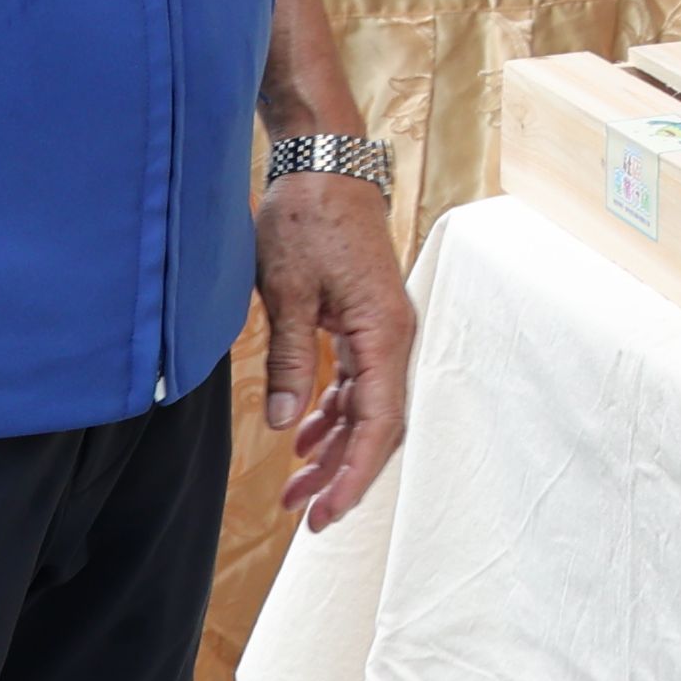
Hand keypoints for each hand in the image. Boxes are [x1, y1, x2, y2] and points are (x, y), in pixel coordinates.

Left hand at [255, 171, 415, 530]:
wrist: (325, 165)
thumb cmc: (308, 219)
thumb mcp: (287, 292)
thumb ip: (290, 361)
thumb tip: (288, 425)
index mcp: (383, 332)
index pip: (377, 424)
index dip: (352, 475)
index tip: (325, 513)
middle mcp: (393, 336)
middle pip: (378, 425)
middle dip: (342, 474)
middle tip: (304, 515)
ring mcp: (382, 329)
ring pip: (367, 408)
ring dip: (334, 448)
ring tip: (295, 487)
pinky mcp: (365, 321)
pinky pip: (358, 382)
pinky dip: (333, 414)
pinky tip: (305, 437)